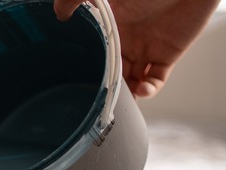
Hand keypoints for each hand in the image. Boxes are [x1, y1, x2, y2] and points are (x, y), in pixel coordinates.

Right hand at [53, 0, 219, 98]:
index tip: (80, 78)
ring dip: (126, 93)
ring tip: (120, 98)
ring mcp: (147, 48)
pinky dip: (148, 91)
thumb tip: (59, 14)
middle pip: (111, 70)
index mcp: (110, 24)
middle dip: (106, 85)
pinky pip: (155, 81)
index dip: (88, 65)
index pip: (94, 50)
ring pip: (131, 80)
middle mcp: (126, 39)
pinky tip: (142, 89)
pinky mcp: (167, 55)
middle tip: (99, 96)